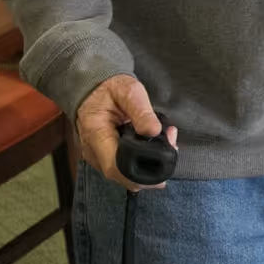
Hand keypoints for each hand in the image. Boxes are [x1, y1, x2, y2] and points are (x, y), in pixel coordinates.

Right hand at [76, 73, 176, 191]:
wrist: (92, 88)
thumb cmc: (109, 88)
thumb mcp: (128, 90)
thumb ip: (141, 111)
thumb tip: (154, 131)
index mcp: (96, 133)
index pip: (115, 167)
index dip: (140, 175)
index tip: (163, 168)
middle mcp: (92, 150)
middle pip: (121, 176)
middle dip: (149, 171)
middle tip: (171, 148)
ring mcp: (95, 155)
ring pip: (122, 174)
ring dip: (146, 167)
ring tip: (165, 143)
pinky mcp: (101, 156)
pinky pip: (120, 167)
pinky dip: (139, 162)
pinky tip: (152, 148)